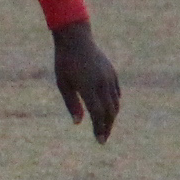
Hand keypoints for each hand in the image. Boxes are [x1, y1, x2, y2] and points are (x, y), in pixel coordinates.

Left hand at [53, 21, 119, 143]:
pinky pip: (116, 92)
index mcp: (88, 88)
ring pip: (115, 103)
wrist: (76, 38)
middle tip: (103, 138)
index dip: (100, 129)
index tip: (100, 141)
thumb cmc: (64, 62)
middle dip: (107, 127)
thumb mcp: (63, 84)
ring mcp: (109, 78)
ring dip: (111, 117)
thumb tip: (78, 123)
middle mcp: (102, 84)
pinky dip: (115, 103)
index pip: (98, 114)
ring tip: (105, 126)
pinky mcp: (112, 73)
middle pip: (110, 112)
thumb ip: (71, 104)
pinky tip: (110, 109)